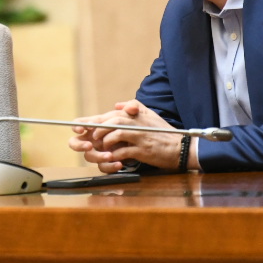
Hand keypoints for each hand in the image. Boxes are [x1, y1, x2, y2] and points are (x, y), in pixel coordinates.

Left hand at [70, 100, 188, 171]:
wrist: (180, 148)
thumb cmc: (163, 132)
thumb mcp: (150, 115)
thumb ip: (134, 106)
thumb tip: (117, 105)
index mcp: (136, 115)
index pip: (111, 114)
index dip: (95, 120)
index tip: (82, 125)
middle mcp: (137, 123)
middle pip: (111, 121)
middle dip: (97, 128)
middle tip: (90, 136)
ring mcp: (139, 136)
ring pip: (115, 133)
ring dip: (105, 140)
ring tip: (101, 146)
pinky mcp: (142, 150)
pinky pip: (123, 151)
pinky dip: (114, 155)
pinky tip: (111, 157)